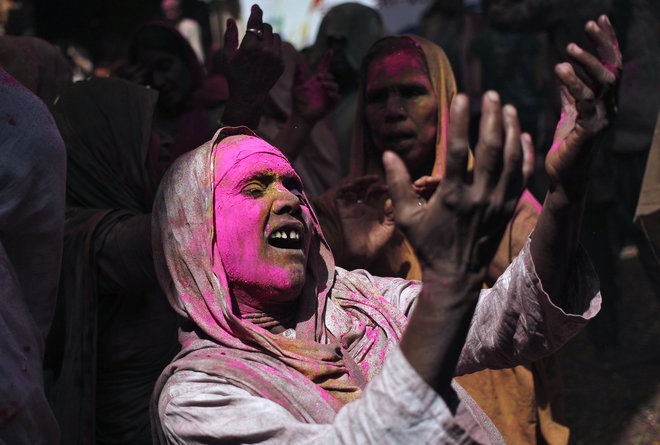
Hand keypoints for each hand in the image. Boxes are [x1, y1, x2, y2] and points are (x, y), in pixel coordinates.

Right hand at [223, 4, 283, 99]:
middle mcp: (265, 51)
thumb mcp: (227, 56)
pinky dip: (273, 47)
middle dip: (260, 29)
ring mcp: (275, 58)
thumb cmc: (235, 75)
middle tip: (254, 36)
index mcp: (250, 47)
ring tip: (259, 46)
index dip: (256, 12)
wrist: (249, 95)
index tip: (256, 7)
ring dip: (267, 37)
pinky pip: (279, 47)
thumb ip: (229, 36)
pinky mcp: (281, 64)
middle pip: (266, 27)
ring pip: (275, 36)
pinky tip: (265, 55)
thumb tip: (231, 20)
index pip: (255, 23)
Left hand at [291, 50, 339, 124]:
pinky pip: (337, 97)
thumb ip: (297, 76)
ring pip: (335, 86)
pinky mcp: (331, 104)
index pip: (324, 68)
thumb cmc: (297, 103)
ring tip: (323, 85)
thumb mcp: (295, 87)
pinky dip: (334, 94)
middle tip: (320, 78)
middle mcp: (324, 87)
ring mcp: (328, 95)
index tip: (330, 51)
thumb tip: (298, 64)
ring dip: (330, 84)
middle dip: (327, 75)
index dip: (327, 59)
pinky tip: (328, 94)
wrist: (300, 116)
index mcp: (316, 81)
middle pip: (331, 76)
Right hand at [335, 175, 395, 268]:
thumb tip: (390, 199)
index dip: (380, 187)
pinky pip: (340, 197)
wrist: (364, 254)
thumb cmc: (378, 243)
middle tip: (375, 178)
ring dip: (356, 182)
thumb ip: (391, 213)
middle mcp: (361, 207)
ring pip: (351, 189)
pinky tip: (352, 186)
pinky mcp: (343, 212)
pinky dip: (343, 189)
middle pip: (362, 188)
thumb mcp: (390, 227)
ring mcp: (351, 209)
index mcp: (372, 209)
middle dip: (367, 180)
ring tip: (365, 180)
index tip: (387, 187)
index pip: (374, 192)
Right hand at [384, 92, 533, 287]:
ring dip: (512, 130)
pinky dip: (526, 154)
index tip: (462, 96)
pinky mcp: (509, 208)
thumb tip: (388, 154)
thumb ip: (397, 185)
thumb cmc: (428, 244)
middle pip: (491, 149)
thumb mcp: (406, 217)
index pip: (458, 150)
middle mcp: (478, 196)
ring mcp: (497, 203)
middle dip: (493, 117)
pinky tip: (524, 135)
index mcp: (451, 196)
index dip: (460, 121)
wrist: (456, 275)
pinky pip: (522, 177)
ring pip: (511, 159)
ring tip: (508, 107)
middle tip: (491, 95)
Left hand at [545, 15, 621, 197]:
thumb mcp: (569, 114)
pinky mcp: (590, 130)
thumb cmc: (567, 147)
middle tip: (588, 24)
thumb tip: (564, 69)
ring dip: (588, 62)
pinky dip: (574, 83)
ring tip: (569, 48)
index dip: (607, 42)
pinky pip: (586, 101)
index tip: (598, 20)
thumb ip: (570, 93)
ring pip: (603, 82)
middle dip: (604, 44)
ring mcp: (603, 118)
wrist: (564, 177)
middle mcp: (610, 107)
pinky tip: (560, 70)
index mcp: (606, 101)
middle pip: (614, 68)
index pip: (611, 66)